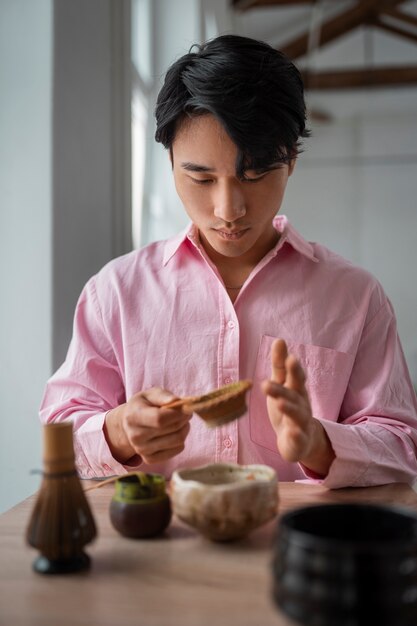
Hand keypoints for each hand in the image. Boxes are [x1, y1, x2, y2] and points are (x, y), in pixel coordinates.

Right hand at [104, 388, 190, 464]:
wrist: (129, 424)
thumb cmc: (143, 405)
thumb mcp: (150, 394)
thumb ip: (163, 396)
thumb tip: (177, 401)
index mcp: (133, 417)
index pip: (159, 419)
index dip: (177, 413)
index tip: (186, 407)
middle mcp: (135, 436)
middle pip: (171, 429)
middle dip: (184, 419)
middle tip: (186, 412)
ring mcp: (141, 450)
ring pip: (177, 440)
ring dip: (184, 429)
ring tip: (180, 421)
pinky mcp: (150, 459)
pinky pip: (177, 450)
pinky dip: (181, 440)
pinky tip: (175, 432)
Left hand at [262, 339, 334, 476]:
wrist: (302, 440)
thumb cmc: (289, 407)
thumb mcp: (283, 385)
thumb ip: (280, 365)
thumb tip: (279, 340)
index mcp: (296, 390)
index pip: (296, 377)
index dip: (293, 368)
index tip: (290, 357)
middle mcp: (301, 404)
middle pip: (293, 394)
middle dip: (285, 387)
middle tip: (271, 379)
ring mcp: (301, 423)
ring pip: (297, 415)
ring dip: (289, 409)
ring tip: (280, 404)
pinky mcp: (298, 441)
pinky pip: (298, 438)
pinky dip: (296, 436)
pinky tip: (291, 433)